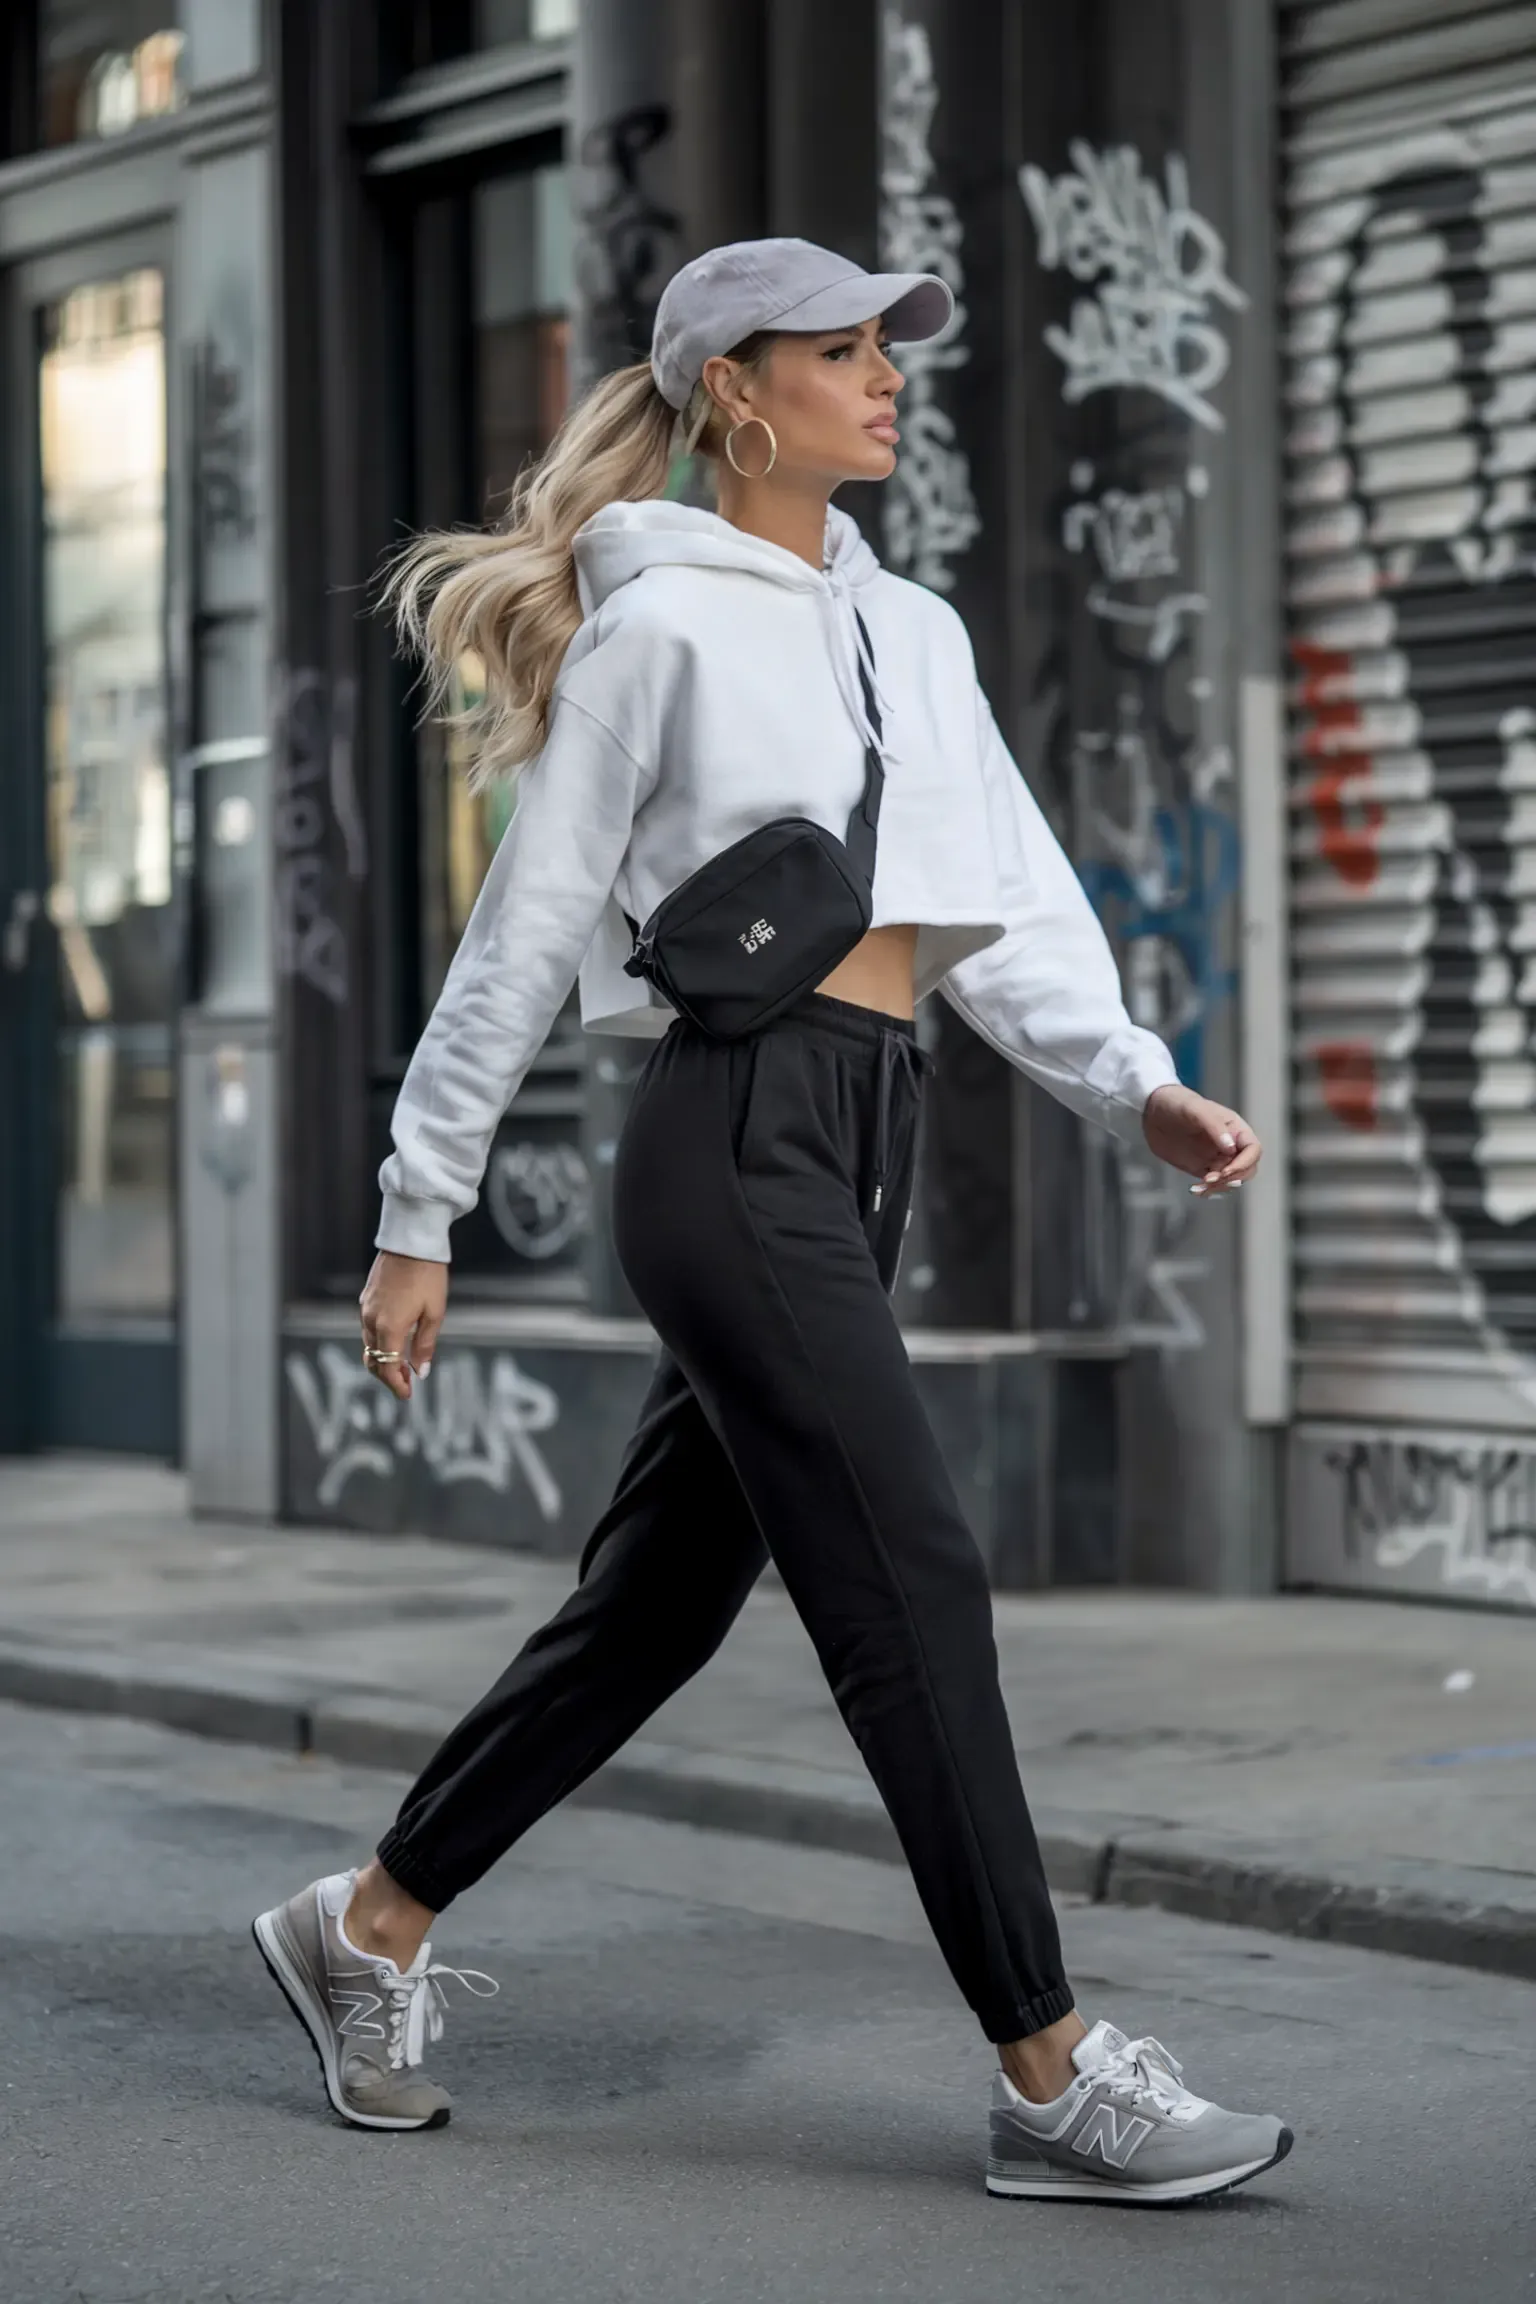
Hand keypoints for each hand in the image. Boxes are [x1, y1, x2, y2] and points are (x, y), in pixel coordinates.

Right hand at [358, 1250, 447, 1398]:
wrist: (411, 1241)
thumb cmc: (428, 1276)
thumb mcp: (434, 1313)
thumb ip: (425, 1345)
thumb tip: (420, 1372)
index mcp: (389, 1327)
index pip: (387, 1367)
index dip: (397, 1385)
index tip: (408, 1395)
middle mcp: (371, 1320)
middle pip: (373, 1360)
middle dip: (388, 1376)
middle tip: (407, 1384)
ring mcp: (365, 1308)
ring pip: (369, 1345)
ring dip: (384, 1359)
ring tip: (404, 1365)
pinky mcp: (366, 1298)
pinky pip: (368, 1329)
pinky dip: (379, 1342)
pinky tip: (395, 1341)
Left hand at [1141, 1084, 1260, 1196]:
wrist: (1154, 1111)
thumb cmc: (1178, 1103)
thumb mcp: (1196, 1109)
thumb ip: (1214, 1126)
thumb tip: (1230, 1147)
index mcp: (1235, 1129)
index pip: (1253, 1149)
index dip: (1245, 1163)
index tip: (1226, 1170)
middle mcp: (1230, 1145)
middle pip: (1247, 1169)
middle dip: (1233, 1178)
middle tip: (1211, 1179)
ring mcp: (1217, 1158)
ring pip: (1230, 1180)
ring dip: (1219, 1187)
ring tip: (1200, 1186)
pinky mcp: (1202, 1167)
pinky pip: (1212, 1183)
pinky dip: (1207, 1190)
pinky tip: (1195, 1190)